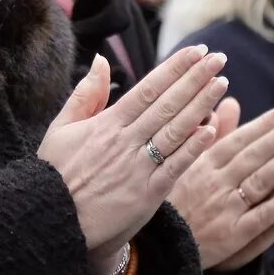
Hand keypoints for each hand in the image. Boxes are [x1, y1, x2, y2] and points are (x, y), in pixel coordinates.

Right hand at [39, 46, 227, 274]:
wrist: (52, 223)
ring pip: (175, 130)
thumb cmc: (54, 175)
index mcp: (106, 124)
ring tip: (221, 84)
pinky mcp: (146, 195)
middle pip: (167, 104)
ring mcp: (138, 168)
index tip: (196, 51)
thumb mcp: (60, 129)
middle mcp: (125, 142)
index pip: (148, 89)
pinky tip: (212, 129)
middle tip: (219, 58)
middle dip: (195, 79)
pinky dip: (193, 148)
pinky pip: (175, 167)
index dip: (174, 68)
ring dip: (201, 105)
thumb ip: (85, 95)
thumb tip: (101, 59)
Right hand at [168, 102, 273, 269]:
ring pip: (261, 182)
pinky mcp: (232, 236)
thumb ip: (213, 134)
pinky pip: (261, 217)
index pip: (239, 140)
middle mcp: (215, 183)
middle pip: (254, 156)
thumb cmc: (174, 200)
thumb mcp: (185, 162)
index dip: (264, 125)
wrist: (160, 247)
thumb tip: (231, 103)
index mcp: (202, 163)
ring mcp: (224, 209)